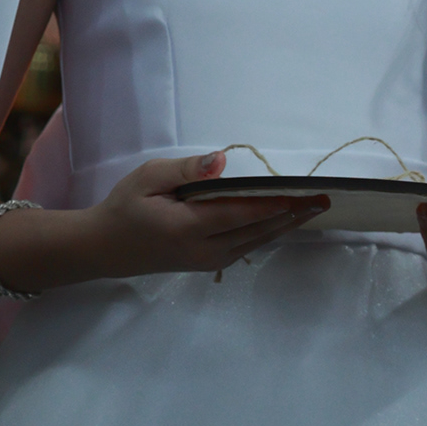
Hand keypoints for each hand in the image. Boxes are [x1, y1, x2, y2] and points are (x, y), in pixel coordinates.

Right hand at [79, 153, 326, 282]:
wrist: (103, 248)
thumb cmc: (125, 206)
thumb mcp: (149, 178)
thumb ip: (187, 171)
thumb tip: (222, 161)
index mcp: (188, 228)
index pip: (241, 215)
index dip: (274, 205)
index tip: (304, 195)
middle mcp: (201, 250)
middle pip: (255, 233)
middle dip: (291, 217)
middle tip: (324, 201)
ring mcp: (204, 262)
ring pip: (253, 244)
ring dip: (283, 227)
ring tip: (312, 211)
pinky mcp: (203, 264)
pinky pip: (242, 248)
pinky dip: (266, 235)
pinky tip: (282, 224)